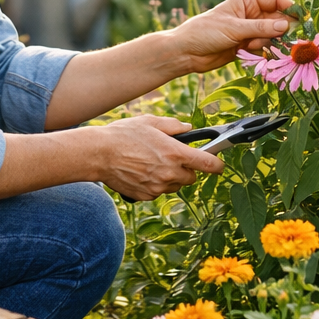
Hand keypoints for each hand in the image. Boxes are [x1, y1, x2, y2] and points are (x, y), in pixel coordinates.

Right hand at [94, 115, 223, 200]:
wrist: (99, 154)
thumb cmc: (124, 134)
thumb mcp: (151, 122)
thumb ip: (173, 126)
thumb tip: (188, 129)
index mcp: (175, 153)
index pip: (208, 164)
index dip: (217, 165)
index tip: (219, 164)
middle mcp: (169, 173)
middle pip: (192, 177)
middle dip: (187, 169)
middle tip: (172, 157)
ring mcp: (157, 187)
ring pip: (175, 186)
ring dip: (171, 178)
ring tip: (153, 163)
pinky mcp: (146, 196)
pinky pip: (159, 192)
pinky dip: (155, 184)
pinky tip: (142, 171)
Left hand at [171, 0, 294, 72]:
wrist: (186, 53)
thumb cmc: (205, 32)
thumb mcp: (234, 28)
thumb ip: (261, 28)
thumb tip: (287, 25)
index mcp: (246, 1)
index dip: (290, 7)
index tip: (303, 19)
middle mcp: (251, 15)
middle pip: (278, 19)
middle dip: (284, 29)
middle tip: (291, 40)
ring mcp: (250, 31)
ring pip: (273, 36)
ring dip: (271, 43)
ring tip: (253, 47)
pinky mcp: (247, 47)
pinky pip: (265, 48)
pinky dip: (265, 53)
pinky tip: (254, 54)